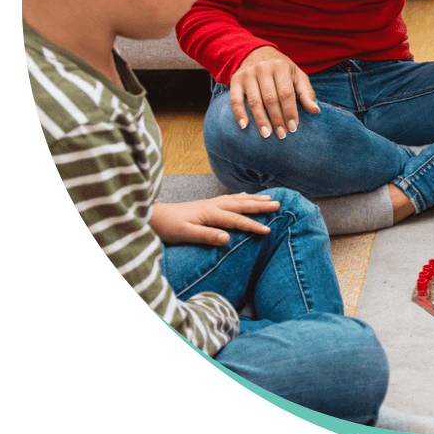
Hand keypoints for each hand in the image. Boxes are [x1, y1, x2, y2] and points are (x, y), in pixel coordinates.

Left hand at [151, 193, 280, 245]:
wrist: (154, 216)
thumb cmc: (168, 227)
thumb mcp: (185, 234)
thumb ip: (207, 235)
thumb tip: (228, 237)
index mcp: (211, 213)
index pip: (237, 220)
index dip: (253, 225)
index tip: (268, 230)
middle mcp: (214, 205)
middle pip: (242, 204)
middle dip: (260, 205)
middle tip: (278, 204)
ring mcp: (211, 203)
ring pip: (238, 199)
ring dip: (254, 199)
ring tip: (269, 197)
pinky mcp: (207, 204)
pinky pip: (230, 198)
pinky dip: (242, 196)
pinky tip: (246, 196)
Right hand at [230, 46, 319, 138]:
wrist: (258, 53)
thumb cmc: (282, 69)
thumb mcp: (297, 76)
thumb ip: (306, 93)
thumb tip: (316, 110)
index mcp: (281, 67)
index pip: (286, 93)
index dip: (290, 111)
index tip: (293, 127)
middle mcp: (263, 68)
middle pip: (270, 99)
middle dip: (277, 119)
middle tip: (282, 134)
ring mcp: (248, 74)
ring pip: (254, 101)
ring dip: (260, 120)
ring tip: (267, 134)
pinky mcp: (235, 80)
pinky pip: (235, 99)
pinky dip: (239, 113)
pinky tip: (245, 126)